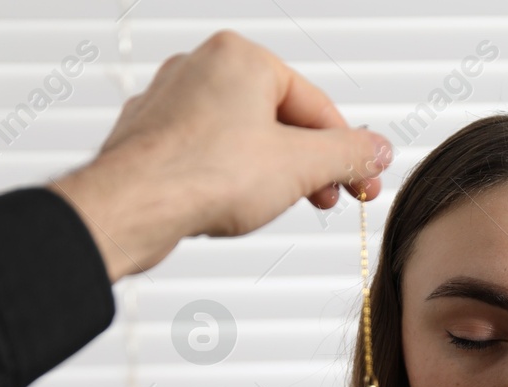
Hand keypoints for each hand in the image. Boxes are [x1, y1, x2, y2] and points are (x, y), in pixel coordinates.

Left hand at [51, 29, 393, 282]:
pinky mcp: (150, 135)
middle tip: (328, 199)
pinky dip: (227, 178)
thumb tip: (376, 150)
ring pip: (241, 137)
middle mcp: (202, 66)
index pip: (316, 106)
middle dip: (307, 165)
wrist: (131, 207)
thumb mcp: (301, 167)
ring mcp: (171, 100)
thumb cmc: (204, 174)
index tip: (363, 183)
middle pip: (279, 119)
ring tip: (277, 205)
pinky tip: (230, 205)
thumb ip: (348, 156)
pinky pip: (205, 153)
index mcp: (243, 58)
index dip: (348, 152)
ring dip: (270, 174)